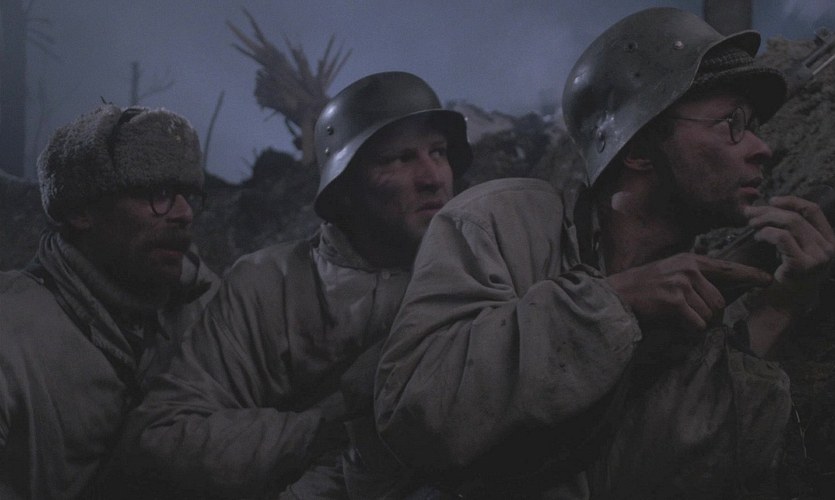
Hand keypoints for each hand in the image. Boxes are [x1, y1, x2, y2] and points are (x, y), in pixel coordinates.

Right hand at [607, 253, 772, 330]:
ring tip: (677, 318)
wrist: (616, 295)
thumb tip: (720, 296)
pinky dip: (687, 329)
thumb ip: (694, 278)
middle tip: (690, 318)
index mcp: (690, 260)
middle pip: (720, 301)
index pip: (727, 268)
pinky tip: (672, 322)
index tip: (768, 280)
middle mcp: (688, 268)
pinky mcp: (675, 300)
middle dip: (710, 315)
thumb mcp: (670, 273)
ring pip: (709, 314)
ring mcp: (681, 284)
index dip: (750, 276)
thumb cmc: (642, 288)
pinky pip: (696, 324)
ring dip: (696, 323)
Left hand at [744, 195, 834, 310]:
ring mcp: (819, 258)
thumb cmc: (783, 279)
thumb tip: (772, 205)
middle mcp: (830, 249)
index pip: (814, 210)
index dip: (791, 201)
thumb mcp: (794, 250)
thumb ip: (792, 231)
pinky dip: (766, 233)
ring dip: (765, 221)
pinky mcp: (803, 266)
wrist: (779, 309)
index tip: (771, 200)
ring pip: (790, 224)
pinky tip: (757, 238)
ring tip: (752, 226)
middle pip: (798, 216)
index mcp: (831, 242)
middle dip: (770, 211)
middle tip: (750, 214)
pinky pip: (782, 238)